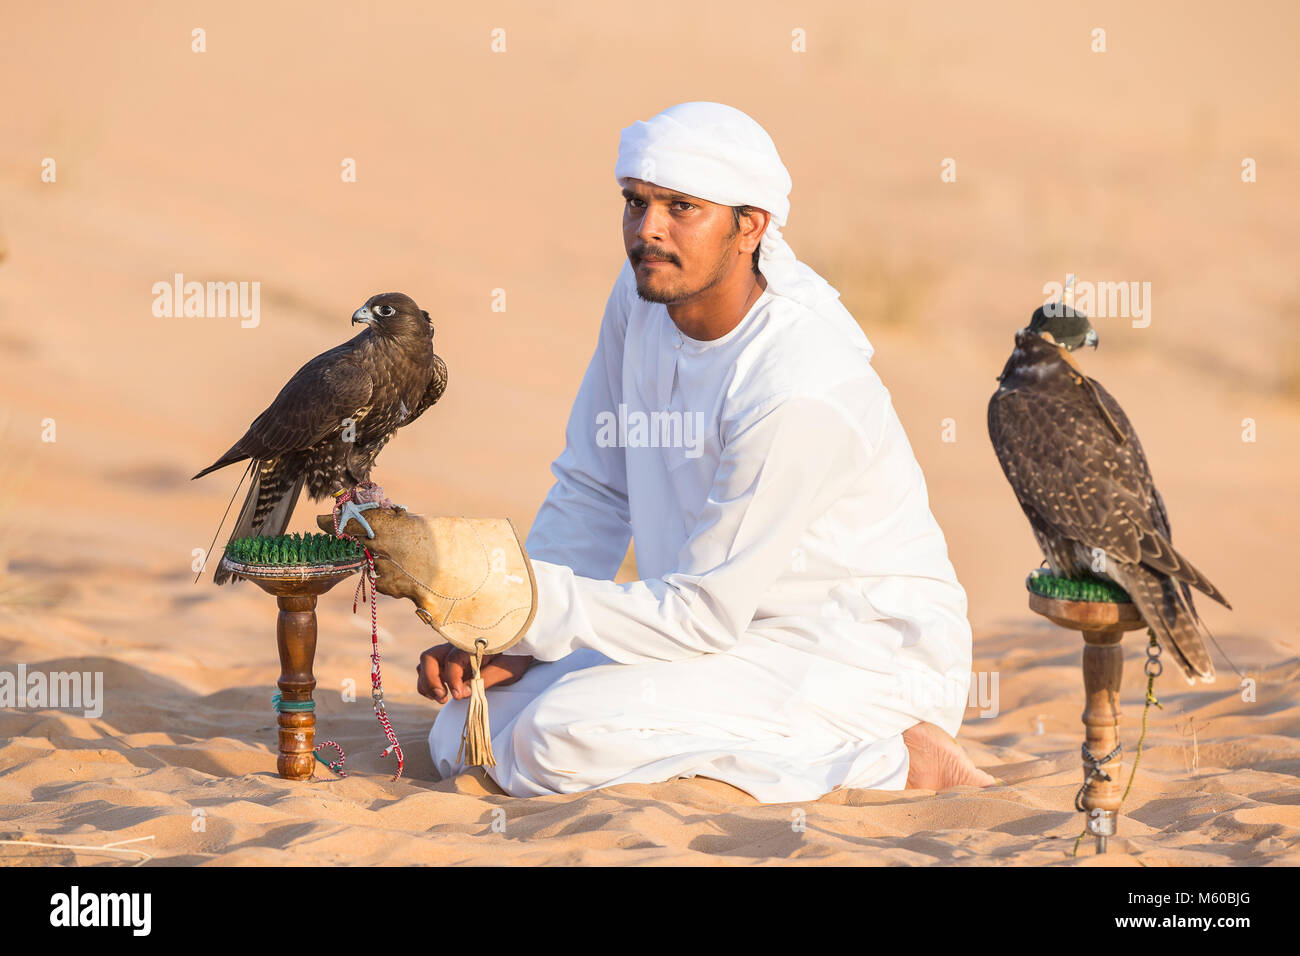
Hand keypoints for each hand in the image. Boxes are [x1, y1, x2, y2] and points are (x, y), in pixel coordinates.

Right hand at [416, 644, 532, 703]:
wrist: (522, 644)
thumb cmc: (516, 655)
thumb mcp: (507, 669)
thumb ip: (486, 679)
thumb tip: (464, 691)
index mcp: (472, 644)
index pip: (452, 660)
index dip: (453, 680)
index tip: (460, 695)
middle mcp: (457, 646)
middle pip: (430, 657)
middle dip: (431, 680)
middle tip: (443, 698)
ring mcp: (451, 652)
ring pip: (426, 663)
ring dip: (428, 682)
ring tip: (441, 698)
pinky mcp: (449, 662)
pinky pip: (430, 669)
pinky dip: (429, 682)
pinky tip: (441, 694)